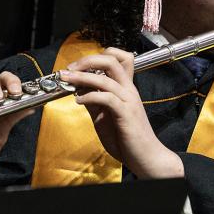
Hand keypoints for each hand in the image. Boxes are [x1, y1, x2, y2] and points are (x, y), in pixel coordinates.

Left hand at [60, 48, 183, 179]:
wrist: (146, 156)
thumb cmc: (127, 138)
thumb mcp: (105, 116)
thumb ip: (94, 102)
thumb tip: (78, 90)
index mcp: (125, 88)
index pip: (118, 58)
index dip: (97, 57)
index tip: (78, 67)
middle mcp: (128, 90)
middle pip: (111, 60)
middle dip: (87, 61)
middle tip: (70, 69)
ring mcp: (128, 101)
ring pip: (105, 79)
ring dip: (82, 77)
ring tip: (67, 81)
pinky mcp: (126, 114)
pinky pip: (107, 98)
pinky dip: (89, 96)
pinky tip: (79, 101)